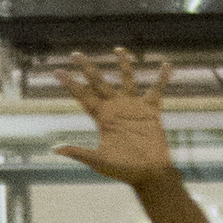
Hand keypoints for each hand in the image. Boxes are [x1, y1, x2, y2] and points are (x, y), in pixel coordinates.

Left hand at [55, 54, 175, 182]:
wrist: (149, 174)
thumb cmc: (123, 170)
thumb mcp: (99, 161)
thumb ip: (80, 153)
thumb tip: (56, 150)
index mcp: (102, 118)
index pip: (83, 97)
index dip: (71, 84)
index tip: (57, 71)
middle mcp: (115, 108)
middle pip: (99, 82)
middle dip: (87, 68)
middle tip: (75, 54)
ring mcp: (133, 107)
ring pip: (127, 80)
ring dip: (123, 65)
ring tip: (118, 49)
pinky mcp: (151, 111)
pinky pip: (157, 90)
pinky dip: (162, 78)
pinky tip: (166, 65)